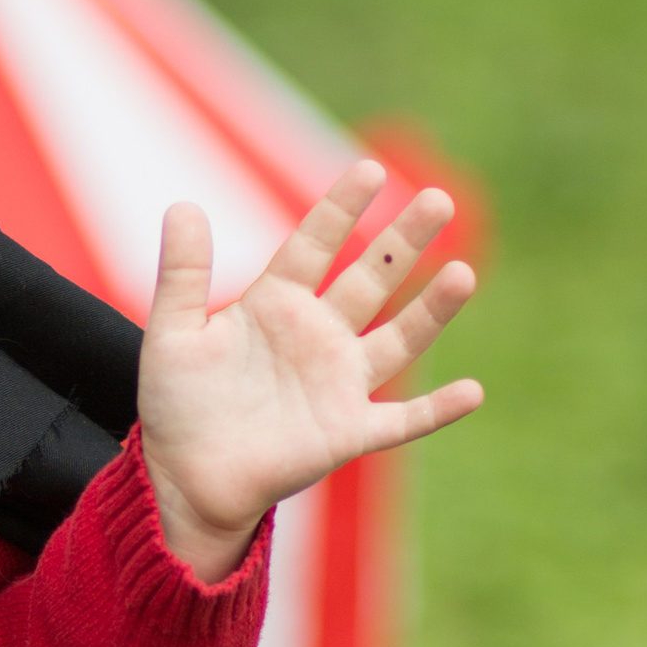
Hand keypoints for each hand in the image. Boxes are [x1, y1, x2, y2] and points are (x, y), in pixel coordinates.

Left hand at [138, 160, 481, 580]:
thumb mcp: (173, 334)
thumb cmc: (179, 405)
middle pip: (371, 278)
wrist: (185, 478)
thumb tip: (183, 205)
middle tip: (439, 198)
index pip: (315, 244)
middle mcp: (318, 335)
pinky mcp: (348, 432)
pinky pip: (402, 421)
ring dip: (432, 311)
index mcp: (276, 304)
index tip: (368, 168)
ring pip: (397, 339)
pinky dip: (436, 410)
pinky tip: (473, 391)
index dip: (340, 208)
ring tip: (464, 273)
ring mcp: (339, 383)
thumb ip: (182, 274)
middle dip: (403, 241)